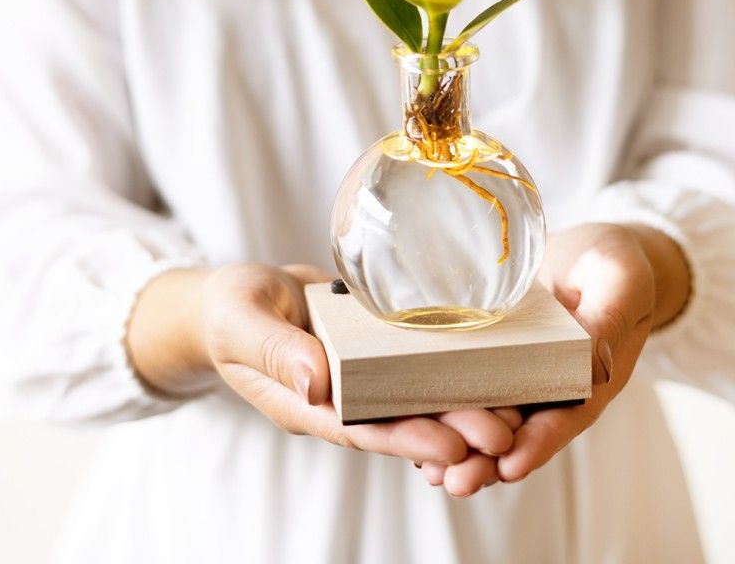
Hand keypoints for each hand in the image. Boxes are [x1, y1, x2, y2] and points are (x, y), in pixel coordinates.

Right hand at [200, 262, 519, 465]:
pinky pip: (409, 365)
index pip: (359, 429)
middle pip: (398, 420)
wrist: (238, 293)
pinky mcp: (368, 349)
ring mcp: (355, 374)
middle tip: (504, 436)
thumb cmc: (230, 308)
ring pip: (411, 397)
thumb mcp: (242, 321)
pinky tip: (485, 367)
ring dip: (458, 405)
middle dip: (449, 430)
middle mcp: (336, 396)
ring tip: (511, 411)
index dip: (405, 440)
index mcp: (303, 402)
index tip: (451, 447)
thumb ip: (275, 350)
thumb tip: (317, 383)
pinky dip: (444, 370)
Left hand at [429, 222, 688, 493]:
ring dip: (463, 447)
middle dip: (489, 459)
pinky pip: (472, 386)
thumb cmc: (612, 263)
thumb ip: (609, 315)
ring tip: (431, 471)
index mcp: (592, 374)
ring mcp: (523, 372)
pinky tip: (416, 429)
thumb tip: (594, 358)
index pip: (567, 415)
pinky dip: (448, 410)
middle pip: (523, 430)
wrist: (588, 253)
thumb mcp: (620, 279)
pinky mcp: (495, 356)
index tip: (510, 467)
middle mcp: (554, 383)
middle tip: (455, 481)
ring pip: (494, 417)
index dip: (540, 443)